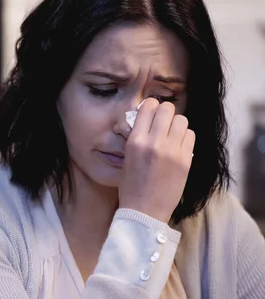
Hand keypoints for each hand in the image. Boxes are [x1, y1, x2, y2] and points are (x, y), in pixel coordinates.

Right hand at [118, 98, 194, 222]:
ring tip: (171, 135)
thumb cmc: (131, 186)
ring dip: (176, 124)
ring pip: (182, 120)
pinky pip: (190, 136)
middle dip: (165, 113)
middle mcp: (154, 142)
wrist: (144, 211)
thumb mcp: (127, 157)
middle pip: (167, 109)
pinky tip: (178, 146)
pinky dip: (185, 137)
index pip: (148, 107)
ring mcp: (171, 151)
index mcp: (135, 141)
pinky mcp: (185, 160)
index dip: (151, 107)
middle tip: (162, 123)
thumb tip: (147, 119)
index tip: (151, 114)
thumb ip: (137, 137)